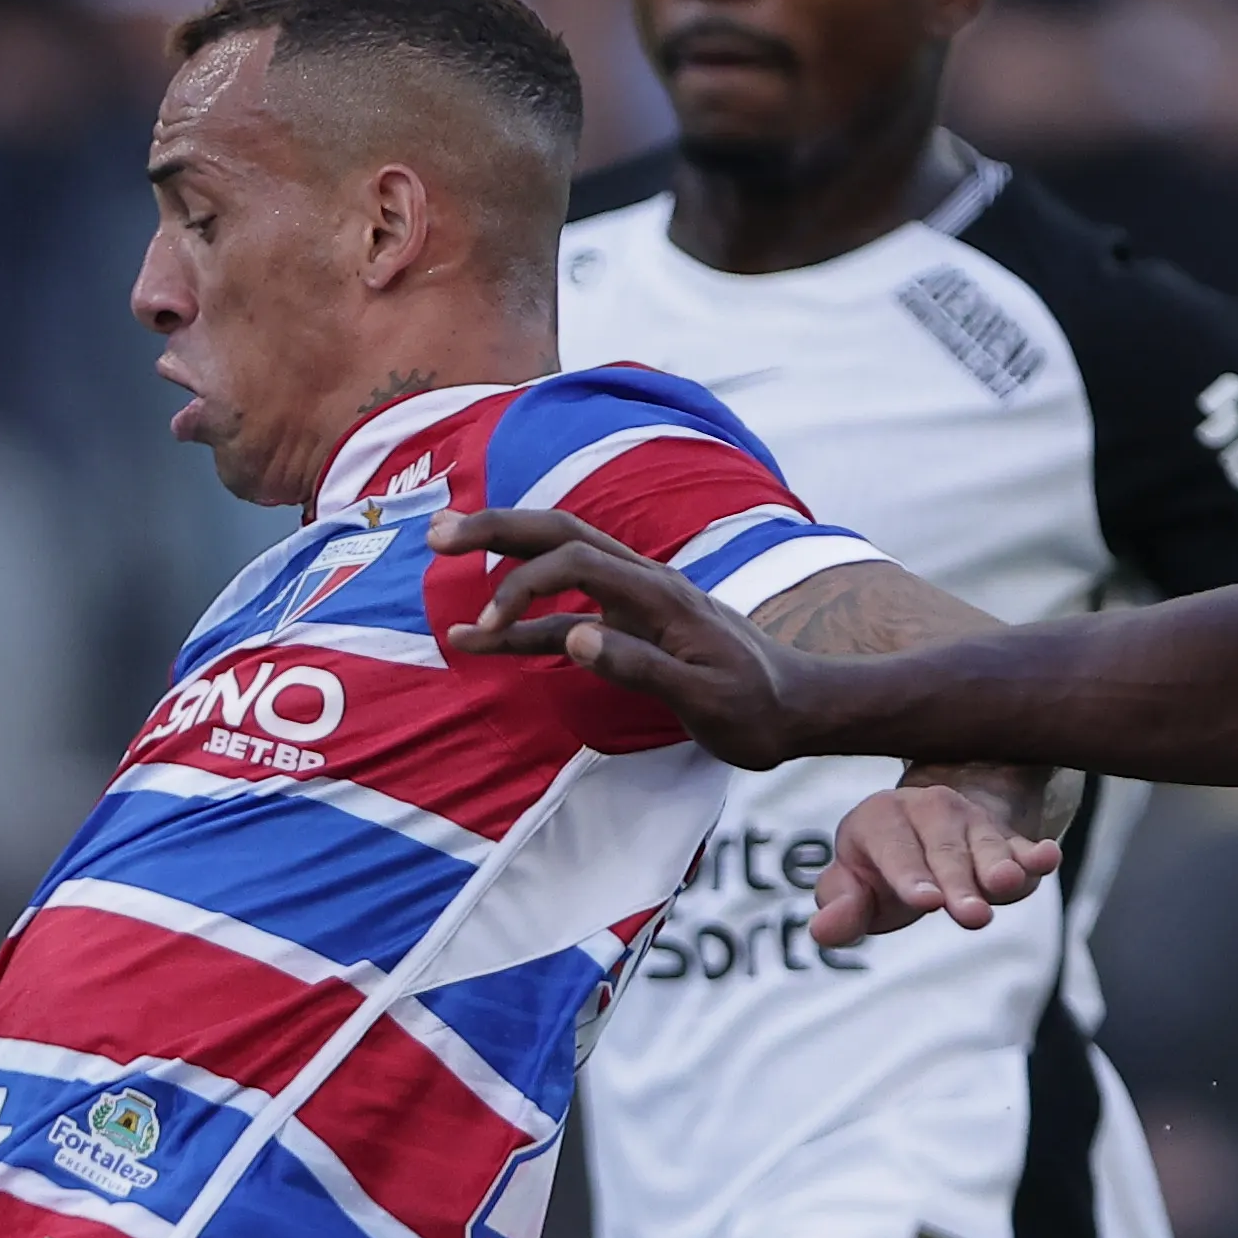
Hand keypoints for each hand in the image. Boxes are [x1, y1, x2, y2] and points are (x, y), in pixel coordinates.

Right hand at [430, 508, 812, 763]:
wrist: (801, 707)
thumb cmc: (756, 709)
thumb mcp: (702, 699)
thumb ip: (638, 666)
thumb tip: (572, 638)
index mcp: (659, 593)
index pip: (574, 561)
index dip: (521, 587)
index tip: (490, 630)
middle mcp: (644, 581)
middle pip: (558, 532)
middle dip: (495, 528)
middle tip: (436, 535)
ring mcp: (636, 599)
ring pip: (559, 557)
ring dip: (503, 554)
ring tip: (443, 554)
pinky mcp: (632, 624)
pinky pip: (567, 610)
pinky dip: (524, 620)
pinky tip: (483, 637)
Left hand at [814, 775, 1059, 940]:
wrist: (923, 833)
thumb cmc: (878, 869)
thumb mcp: (851, 887)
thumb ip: (839, 908)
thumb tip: (823, 931)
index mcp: (880, 818)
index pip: (895, 849)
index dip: (909, 875)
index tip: (927, 901)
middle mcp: (928, 809)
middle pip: (945, 850)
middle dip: (959, 883)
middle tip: (972, 917)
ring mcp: (971, 820)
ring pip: (986, 845)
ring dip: (999, 867)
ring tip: (1008, 885)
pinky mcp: (1006, 836)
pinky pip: (1021, 844)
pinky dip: (1034, 853)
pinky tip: (1047, 858)